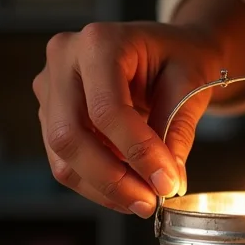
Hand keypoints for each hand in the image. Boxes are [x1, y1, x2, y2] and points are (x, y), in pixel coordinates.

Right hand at [33, 21, 222, 216]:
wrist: (172, 48)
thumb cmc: (182, 57)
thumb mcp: (191, 85)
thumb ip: (176, 131)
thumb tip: (167, 181)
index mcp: (100, 42)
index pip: (107, 109)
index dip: (137, 152)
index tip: (166, 182)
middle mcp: (65, 60)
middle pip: (71, 135)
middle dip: (113, 179)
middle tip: (151, 202)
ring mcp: (52, 86)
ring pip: (63, 154)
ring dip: (104, 187)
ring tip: (144, 200)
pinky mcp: (52, 111)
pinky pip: (66, 158)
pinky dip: (97, 182)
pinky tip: (129, 190)